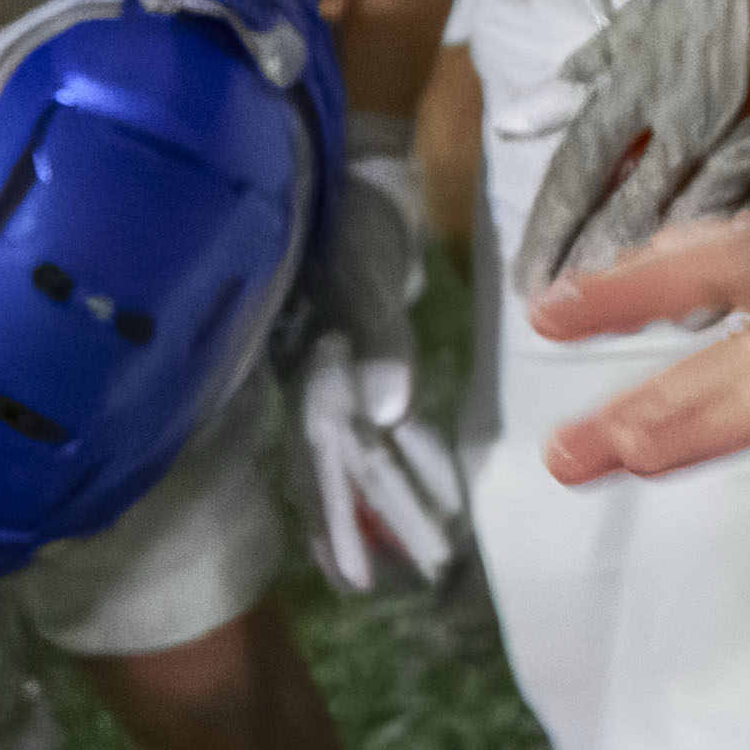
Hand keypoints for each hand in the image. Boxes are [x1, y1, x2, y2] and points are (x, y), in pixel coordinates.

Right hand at [284, 158, 461, 587]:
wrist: (355, 162)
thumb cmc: (354, 216)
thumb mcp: (363, 274)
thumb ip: (376, 343)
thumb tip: (387, 414)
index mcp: (314, 371)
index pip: (326, 462)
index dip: (338, 521)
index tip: (356, 581)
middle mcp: (323, 380)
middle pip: (347, 468)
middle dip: (368, 527)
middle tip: (391, 587)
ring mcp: (341, 368)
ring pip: (369, 449)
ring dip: (395, 499)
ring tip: (425, 557)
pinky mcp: (368, 350)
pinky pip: (391, 416)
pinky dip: (412, 454)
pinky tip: (434, 486)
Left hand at [509, 0, 749, 292]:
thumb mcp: (643, 20)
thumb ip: (578, 78)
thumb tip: (513, 123)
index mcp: (640, 86)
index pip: (578, 173)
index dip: (548, 233)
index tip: (527, 281)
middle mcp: (686, 125)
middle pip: (623, 215)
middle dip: (586, 273)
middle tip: (561, 320)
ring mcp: (747, 148)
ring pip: (687, 233)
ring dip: (648, 286)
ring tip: (619, 327)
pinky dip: (730, 272)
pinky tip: (703, 311)